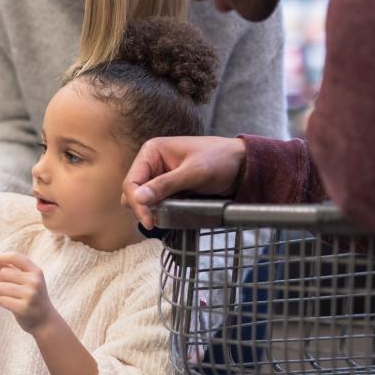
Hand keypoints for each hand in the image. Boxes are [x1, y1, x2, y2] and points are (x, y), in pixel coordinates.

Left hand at [0, 252, 55, 334]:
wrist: (45, 321)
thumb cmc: (32, 297)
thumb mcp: (27, 280)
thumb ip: (13, 269)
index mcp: (36, 272)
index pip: (15, 257)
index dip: (1, 257)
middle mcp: (34, 282)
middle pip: (3, 273)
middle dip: (1, 281)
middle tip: (9, 289)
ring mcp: (30, 295)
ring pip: (1, 287)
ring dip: (1, 293)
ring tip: (12, 298)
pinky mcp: (24, 308)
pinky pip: (2, 300)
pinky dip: (3, 303)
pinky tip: (13, 306)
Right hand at [121, 136, 247, 228]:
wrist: (242, 164)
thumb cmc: (220, 160)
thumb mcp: (193, 173)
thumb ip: (165, 185)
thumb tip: (138, 199)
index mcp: (153, 151)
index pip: (132, 181)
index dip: (137, 203)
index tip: (148, 221)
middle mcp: (152, 163)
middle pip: (133, 192)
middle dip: (142, 207)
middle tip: (155, 222)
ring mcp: (160, 175)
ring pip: (143, 199)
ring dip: (150, 210)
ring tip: (165, 217)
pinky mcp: (169, 187)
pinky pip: (156, 202)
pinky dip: (160, 210)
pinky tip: (170, 214)